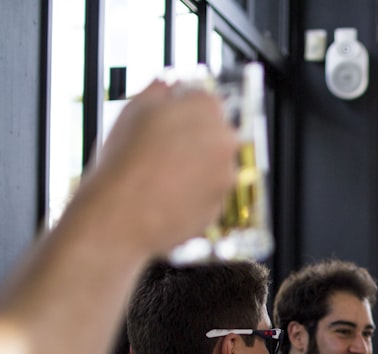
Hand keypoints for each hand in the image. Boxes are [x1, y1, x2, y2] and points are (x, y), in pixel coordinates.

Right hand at [82, 79, 237, 254]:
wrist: (120, 215)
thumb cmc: (122, 162)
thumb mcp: (133, 109)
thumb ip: (158, 90)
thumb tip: (168, 83)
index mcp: (206, 109)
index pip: (204, 100)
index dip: (183, 110)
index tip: (169, 120)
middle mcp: (224, 140)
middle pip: (213, 133)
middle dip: (192, 139)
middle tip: (160, 150)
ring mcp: (226, 175)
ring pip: (212, 166)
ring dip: (194, 168)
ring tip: (159, 175)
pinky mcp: (220, 205)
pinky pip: (207, 194)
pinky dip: (193, 194)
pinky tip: (166, 195)